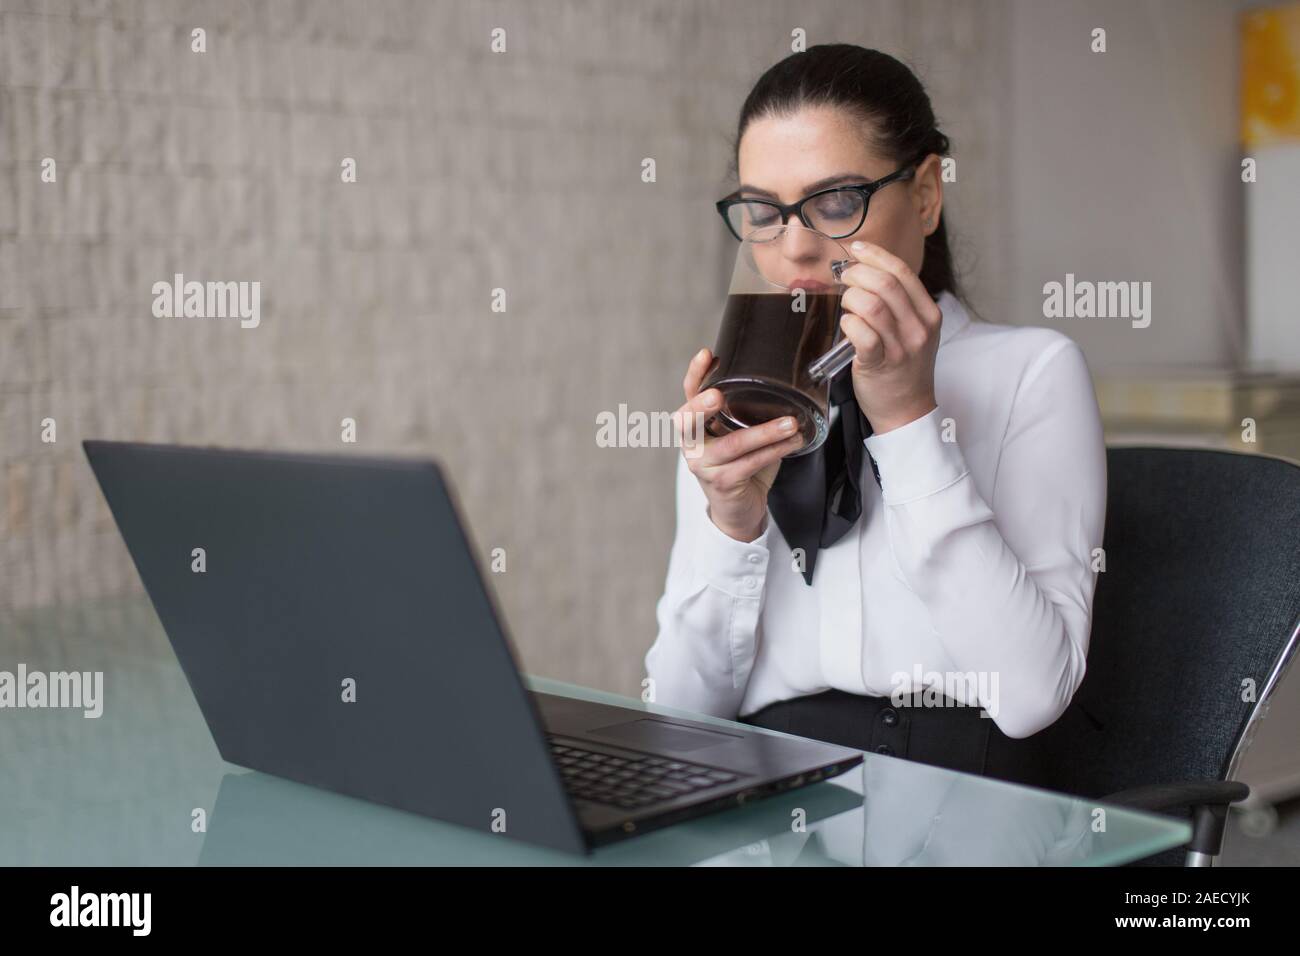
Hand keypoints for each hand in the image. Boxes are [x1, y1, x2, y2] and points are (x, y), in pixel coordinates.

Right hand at [672, 348, 805, 541]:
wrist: (738, 510)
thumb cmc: (741, 466)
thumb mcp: (740, 434)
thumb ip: (749, 412)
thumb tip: (788, 381)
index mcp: (694, 426)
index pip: (688, 395)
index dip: (695, 374)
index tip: (706, 354)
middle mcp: (692, 445)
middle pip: (687, 420)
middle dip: (701, 405)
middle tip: (718, 395)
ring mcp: (704, 465)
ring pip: (733, 444)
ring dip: (766, 432)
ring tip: (791, 422)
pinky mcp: (723, 483)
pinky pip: (751, 463)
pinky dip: (776, 450)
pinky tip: (793, 442)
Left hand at [836, 241, 941, 433]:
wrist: (907, 410)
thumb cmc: (903, 367)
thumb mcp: (913, 330)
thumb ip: (898, 304)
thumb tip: (867, 271)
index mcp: (928, 313)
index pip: (902, 272)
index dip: (876, 255)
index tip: (858, 249)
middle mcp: (919, 328)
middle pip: (885, 283)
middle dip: (857, 274)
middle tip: (845, 279)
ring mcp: (901, 346)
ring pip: (871, 304)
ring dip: (851, 298)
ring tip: (847, 305)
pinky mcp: (880, 363)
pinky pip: (860, 333)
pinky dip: (848, 323)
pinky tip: (847, 325)